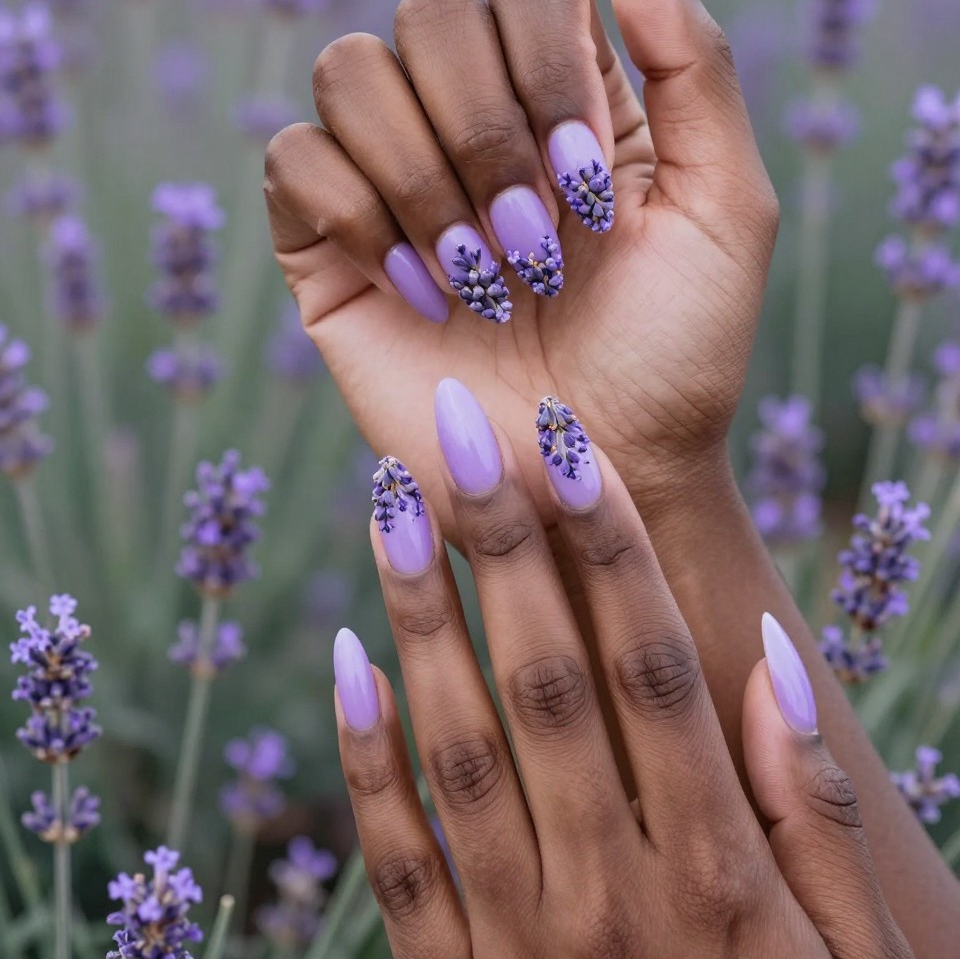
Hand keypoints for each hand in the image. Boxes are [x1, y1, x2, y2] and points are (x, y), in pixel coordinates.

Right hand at [264, 0, 778, 536]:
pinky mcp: (322, 240)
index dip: (547, 70)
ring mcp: (390, 174)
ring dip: (423, 179)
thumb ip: (695, 60)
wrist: (597, 478)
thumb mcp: (723, 206)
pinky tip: (414, 289)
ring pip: (351, 70)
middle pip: (429, 11)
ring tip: (478, 277)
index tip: (592, 186)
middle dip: (487, 134)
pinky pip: (293, 158)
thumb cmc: (674, 355)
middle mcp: (471, 116)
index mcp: (567, 94)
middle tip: (537, 246)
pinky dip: (355, 216)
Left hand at [332, 384, 911, 957]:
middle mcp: (611, 892)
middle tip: (456, 423)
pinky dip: (365, 759)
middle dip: (501, 541)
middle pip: (548, 680)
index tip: (568, 442)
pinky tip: (345, 657)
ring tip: (390, 499)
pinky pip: (398, 864)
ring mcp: (521, 943)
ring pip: (459, 746)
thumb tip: (767, 658)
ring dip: (422, 615)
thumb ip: (814, 816)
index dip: (609, 548)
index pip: (653, 668)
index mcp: (716, 872)